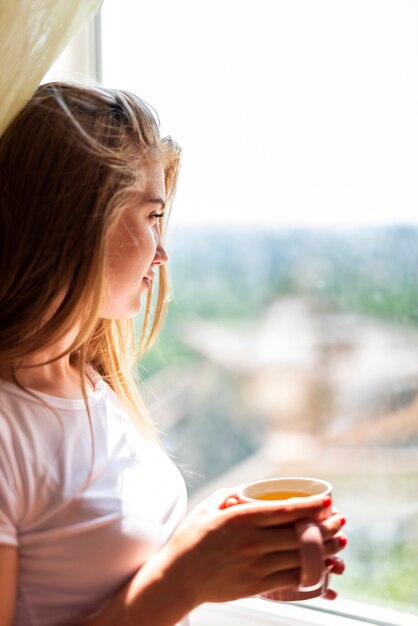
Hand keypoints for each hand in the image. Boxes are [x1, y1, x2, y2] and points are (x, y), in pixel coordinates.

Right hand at [156, 488, 346, 606]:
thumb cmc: (191, 540)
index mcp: (241, 518)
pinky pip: (291, 578)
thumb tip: (247, 488)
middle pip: (299, 534)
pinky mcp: (257, 585)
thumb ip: (229, 495)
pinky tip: (320, 565)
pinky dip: (309, 572)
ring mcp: (256, 565)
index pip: (284, 510)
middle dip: (325, 527)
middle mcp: (252, 542)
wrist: (178, 578)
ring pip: (300, 557)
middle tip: (340, 520)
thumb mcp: (207, 508)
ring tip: (339, 542)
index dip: (310, 505)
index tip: (328, 500)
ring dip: (323, 550)